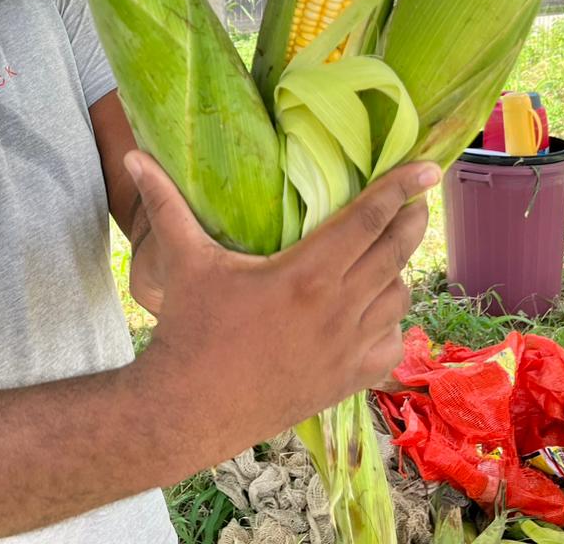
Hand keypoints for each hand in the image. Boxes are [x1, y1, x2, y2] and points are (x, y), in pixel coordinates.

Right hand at [123, 149, 435, 460]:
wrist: (192, 409)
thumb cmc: (189, 329)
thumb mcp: (182, 261)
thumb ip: (164, 203)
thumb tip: (135, 154)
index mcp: (305, 274)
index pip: (368, 219)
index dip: (401, 188)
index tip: (428, 168)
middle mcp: (337, 309)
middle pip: (394, 252)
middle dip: (412, 219)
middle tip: (417, 198)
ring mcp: (348, 348)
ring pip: (398, 297)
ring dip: (397, 270)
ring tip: (385, 253)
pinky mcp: (348, 380)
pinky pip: (392, 343)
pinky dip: (391, 321)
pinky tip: (375, 310)